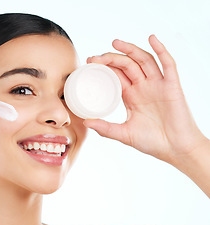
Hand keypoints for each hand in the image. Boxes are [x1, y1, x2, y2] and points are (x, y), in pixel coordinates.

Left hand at [84, 35, 207, 165]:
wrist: (176, 149)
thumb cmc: (152, 142)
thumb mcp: (124, 134)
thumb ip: (105, 128)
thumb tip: (85, 122)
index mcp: (131, 95)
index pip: (116, 75)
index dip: (104, 67)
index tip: (89, 63)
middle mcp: (143, 87)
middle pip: (126, 65)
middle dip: (111, 58)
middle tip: (94, 58)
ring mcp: (158, 85)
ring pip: (143, 60)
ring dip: (130, 50)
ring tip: (114, 43)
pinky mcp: (172, 86)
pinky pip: (168, 64)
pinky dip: (161, 50)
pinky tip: (151, 38)